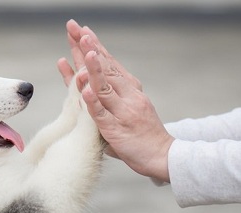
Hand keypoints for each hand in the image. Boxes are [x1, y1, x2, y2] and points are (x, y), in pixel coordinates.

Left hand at [58, 20, 173, 181]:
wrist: (163, 156)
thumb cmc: (142, 134)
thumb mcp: (128, 108)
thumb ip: (109, 96)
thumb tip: (89, 85)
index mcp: (129, 89)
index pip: (109, 63)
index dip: (95, 46)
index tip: (83, 30)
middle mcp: (128, 96)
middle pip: (105, 68)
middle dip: (89, 47)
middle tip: (76, 29)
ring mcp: (122, 112)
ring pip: (105, 87)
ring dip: (94, 68)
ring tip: (85, 50)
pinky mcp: (116, 130)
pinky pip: (102, 115)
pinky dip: (93, 102)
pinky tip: (85, 91)